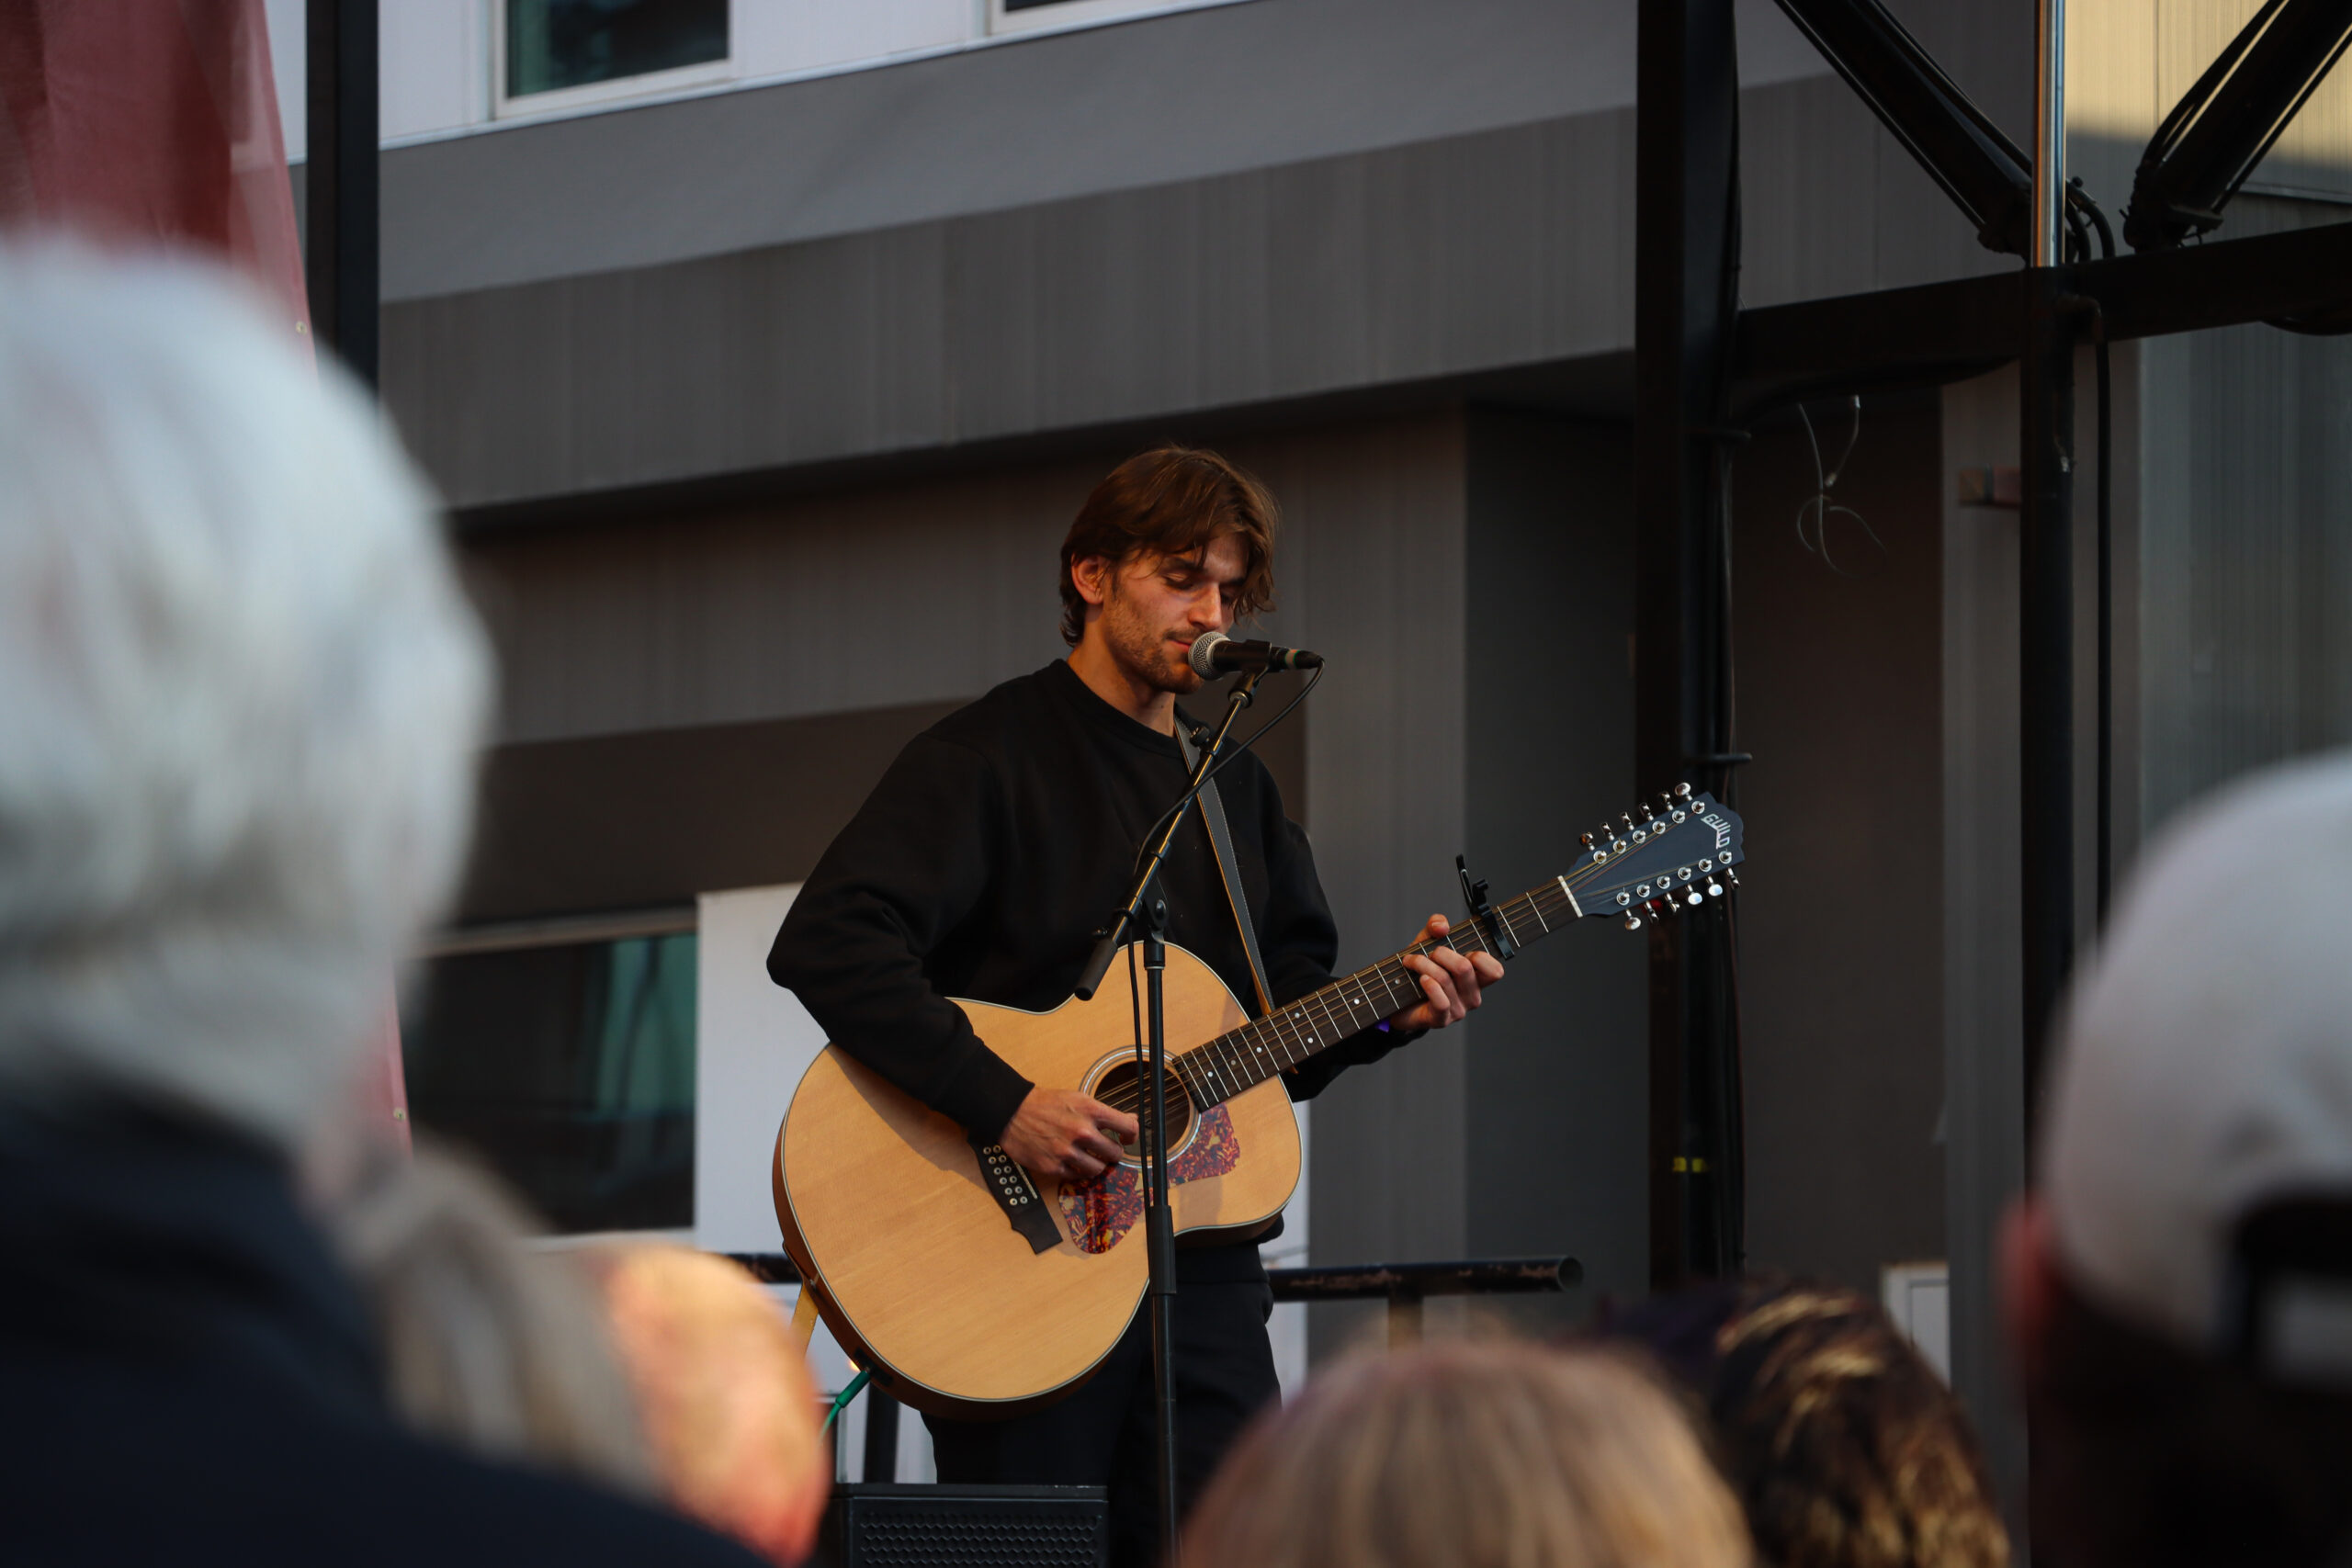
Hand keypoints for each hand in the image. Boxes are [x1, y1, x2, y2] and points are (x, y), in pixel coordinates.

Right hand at [999, 1086, 1138, 1183]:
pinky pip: (1076, 1176)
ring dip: (1096, 1164)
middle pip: (1115, 1153)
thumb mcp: (1079, 1099)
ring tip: (1088, 1157)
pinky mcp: (1053, 1167)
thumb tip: (1130, 1120)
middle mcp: (1081, 1132)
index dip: (1131, 1135)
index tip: (1126, 1138)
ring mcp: (1067, 1151)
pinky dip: (1076, 1170)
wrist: (1012, 1111)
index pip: (1128, 1127)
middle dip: (1112, 1152)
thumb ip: (1104, 1112)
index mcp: (1090, 1111)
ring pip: (1098, 1169)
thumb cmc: (1046, 1103)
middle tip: (1104, 1150)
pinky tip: (1070, 1160)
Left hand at [1387, 914, 1505, 1032]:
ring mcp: (1458, 1009)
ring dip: (1424, 964)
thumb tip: (1442, 927)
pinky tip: (1421, 978)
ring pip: (1445, 980)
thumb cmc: (1420, 969)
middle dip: (1441, 953)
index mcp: (1477, 978)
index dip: (1480, 956)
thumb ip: (1436, 926)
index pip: (1495, 971)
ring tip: (1411, 961)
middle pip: (1465, 968)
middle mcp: (1471, 995)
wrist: (1397, 997)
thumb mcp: (1428, 941)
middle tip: (1428, 953)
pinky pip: (1441, 1001)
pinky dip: (1429, 985)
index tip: (1460, 949)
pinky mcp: (1441, 1019)